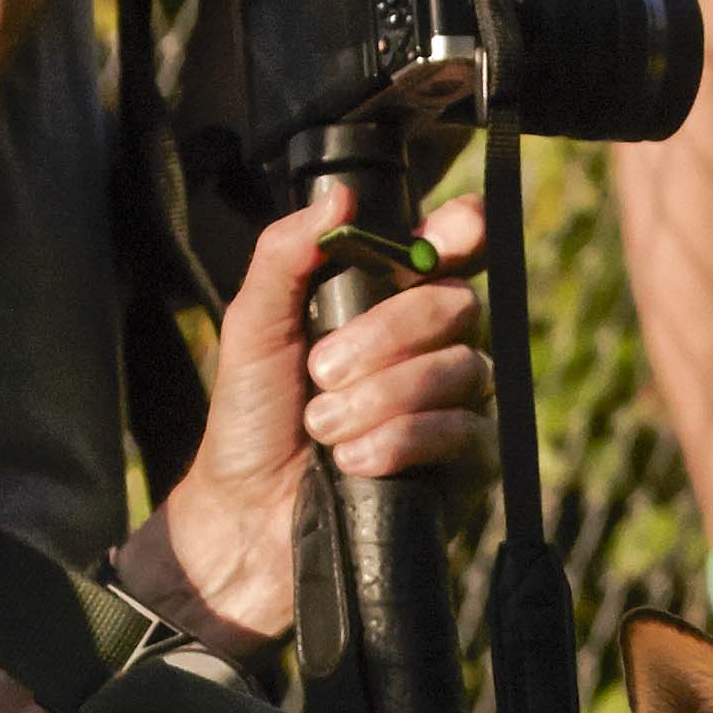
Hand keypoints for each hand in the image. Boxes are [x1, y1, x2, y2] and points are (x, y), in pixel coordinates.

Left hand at [115, 186, 494, 651]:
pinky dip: (405, 440)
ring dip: (384, 395)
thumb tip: (338, 195)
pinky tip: (357, 460)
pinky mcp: (465, 466)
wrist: (245, 517)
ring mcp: (454, 405)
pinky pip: (466, 432)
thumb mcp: (252, 327)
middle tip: (321, 370)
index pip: (453, 247)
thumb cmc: (251, 420)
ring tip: (323, 425)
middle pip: (458, 304)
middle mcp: (431, 346)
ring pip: (463, 368)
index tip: (441, 238)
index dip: (461, 232)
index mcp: (389, 300)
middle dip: (387, 334)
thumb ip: (286, 257)